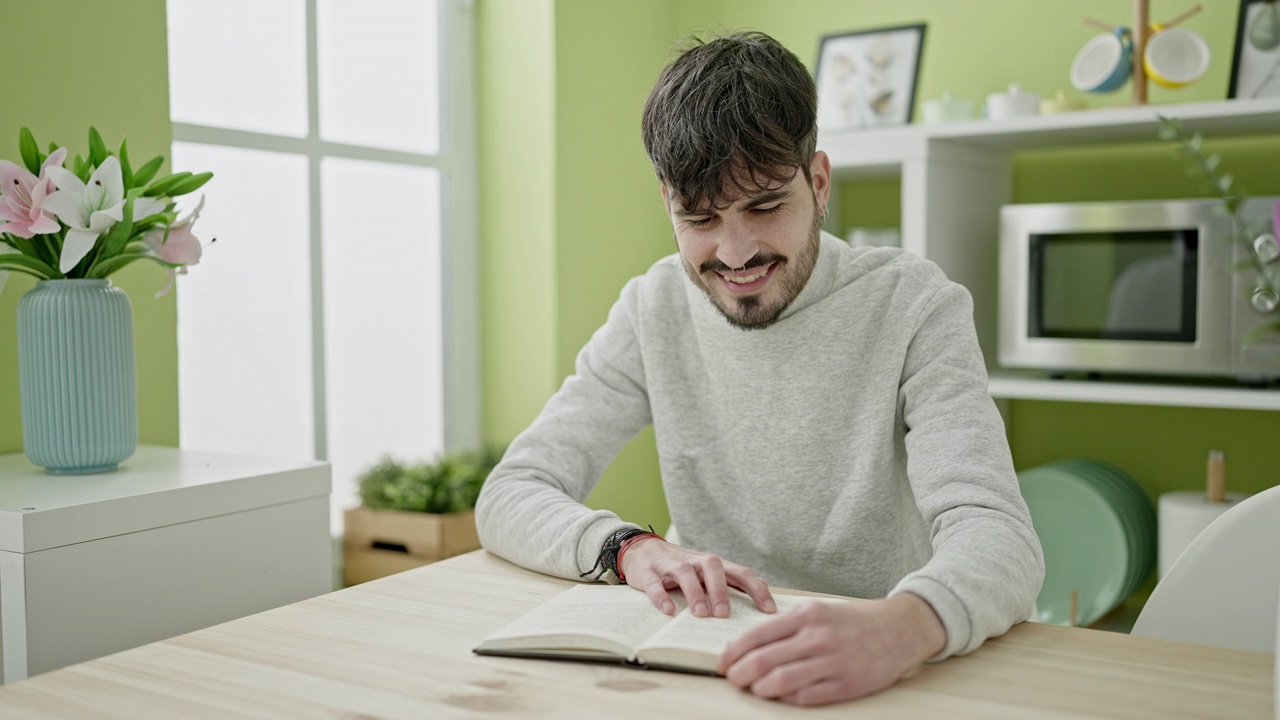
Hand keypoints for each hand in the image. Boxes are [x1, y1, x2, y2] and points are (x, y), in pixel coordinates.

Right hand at [618, 539, 774, 618]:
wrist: (641, 549)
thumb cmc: (680, 566)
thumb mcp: (706, 572)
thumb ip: (731, 580)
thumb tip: (761, 590)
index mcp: (712, 564)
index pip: (740, 572)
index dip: (756, 590)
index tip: (769, 610)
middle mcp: (694, 561)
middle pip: (713, 568)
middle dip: (721, 590)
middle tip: (725, 615)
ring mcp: (670, 565)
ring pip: (685, 573)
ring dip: (694, 593)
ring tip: (701, 614)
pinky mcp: (648, 573)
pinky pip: (655, 583)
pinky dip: (661, 596)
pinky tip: (668, 611)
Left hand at [717, 593, 945, 705]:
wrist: (899, 629)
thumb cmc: (852, 621)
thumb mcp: (818, 610)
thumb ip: (787, 626)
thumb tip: (750, 645)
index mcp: (807, 615)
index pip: (757, 635)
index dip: (733, 652)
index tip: (723, 661)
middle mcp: (818, 637)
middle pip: (763, 660)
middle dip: (739, 673)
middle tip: (732, 679)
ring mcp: (833, 662)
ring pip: (781, 681)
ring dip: (759, 689)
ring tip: (753, 689)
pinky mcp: (846, 685)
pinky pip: (806, 697)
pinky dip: (786, 699)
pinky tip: (778, 696)